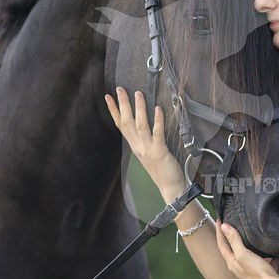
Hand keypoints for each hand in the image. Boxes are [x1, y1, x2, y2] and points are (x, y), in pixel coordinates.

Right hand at [104, 87, 184, 201]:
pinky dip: (157, 121)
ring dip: (139, 109)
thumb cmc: (163, 171)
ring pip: (140, 125)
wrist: (170, 189)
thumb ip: (145, 141)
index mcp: (135, 146)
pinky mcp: (160, 152)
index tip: (108, 97)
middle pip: (127, 122)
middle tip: (119, 89)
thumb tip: (144, 126)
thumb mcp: (149, 154)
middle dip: (122, 105)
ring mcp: (148, 149)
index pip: (121, 125)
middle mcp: (139, 147)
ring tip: (138, 94)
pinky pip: (158, 134)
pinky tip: (158, 109)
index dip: (114, 111)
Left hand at [215, 219, 278, 278]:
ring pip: (240, 252)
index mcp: (231, 262)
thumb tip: (224, 227)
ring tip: (241, 233)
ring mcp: (246, 269)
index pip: (221, 244)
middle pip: (229, 249)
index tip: (219, 220)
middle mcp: (236, 266)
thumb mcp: (243, 253)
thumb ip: (234, 240)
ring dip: (239, 242)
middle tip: (227, 225)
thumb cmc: (256, 272)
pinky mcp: (255, 269)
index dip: (219, 232)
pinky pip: (251, 256)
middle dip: (227, 237)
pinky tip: (256, 245)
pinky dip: (251, 249)